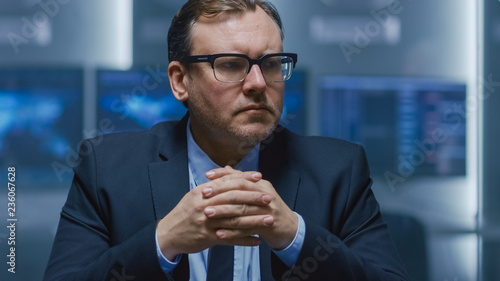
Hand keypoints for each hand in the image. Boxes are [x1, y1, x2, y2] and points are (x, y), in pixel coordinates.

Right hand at [156, 169, 273, 259]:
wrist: (168, 234)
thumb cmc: (184, 213)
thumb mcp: (195, 195)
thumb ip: (213, 185)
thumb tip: (229, 171)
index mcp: (202, 191)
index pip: (227, 182)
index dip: (244, 178)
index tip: (259, 177)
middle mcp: (204, 205)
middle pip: (233, 199)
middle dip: (253, 198)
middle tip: (269, 198)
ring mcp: (206, 222)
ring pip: (235, 220)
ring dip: (255, 220)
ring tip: (270, 220)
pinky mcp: (208, 238)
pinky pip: (230, 239)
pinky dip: (245, 240)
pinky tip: (258, 240)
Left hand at [204, 166, 298, 249]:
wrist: (289, 228)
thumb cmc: (268, 210)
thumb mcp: (257, 192)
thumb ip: (242, 181)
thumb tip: (226, 169)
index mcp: (261, 184)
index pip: (240, 176)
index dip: (222, 176)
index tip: (206, 176)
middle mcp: (265, 194)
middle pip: (240, 190)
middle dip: (220, 192)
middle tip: (203, 195)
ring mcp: (267, 210)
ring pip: (242, 209)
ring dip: (223, 211)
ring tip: (207, 214)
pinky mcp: (267, 226)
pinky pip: (247, 229)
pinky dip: (232, 232)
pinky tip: (219, 234)